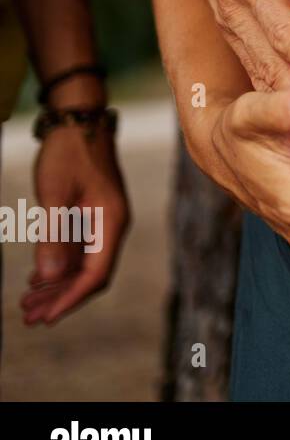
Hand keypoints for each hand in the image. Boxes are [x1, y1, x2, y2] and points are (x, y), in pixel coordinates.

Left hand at [21, 125, 129, 324]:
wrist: (80, 122)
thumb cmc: (69, 154)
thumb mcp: (55, 194)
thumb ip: (53, 236)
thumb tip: (48, 277)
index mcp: (111, 223)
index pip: (96, 274)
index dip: (70, 298)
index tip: (45, 317)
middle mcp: (112, 226)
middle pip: (91, 275)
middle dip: (61, 298)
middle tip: (29, 317)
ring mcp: (103, 222)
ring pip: (84, 265)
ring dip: (57, 285)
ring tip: (27, 303)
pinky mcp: (93, 216)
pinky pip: (79, 251)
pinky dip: (59, 268)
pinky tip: (37, 279)